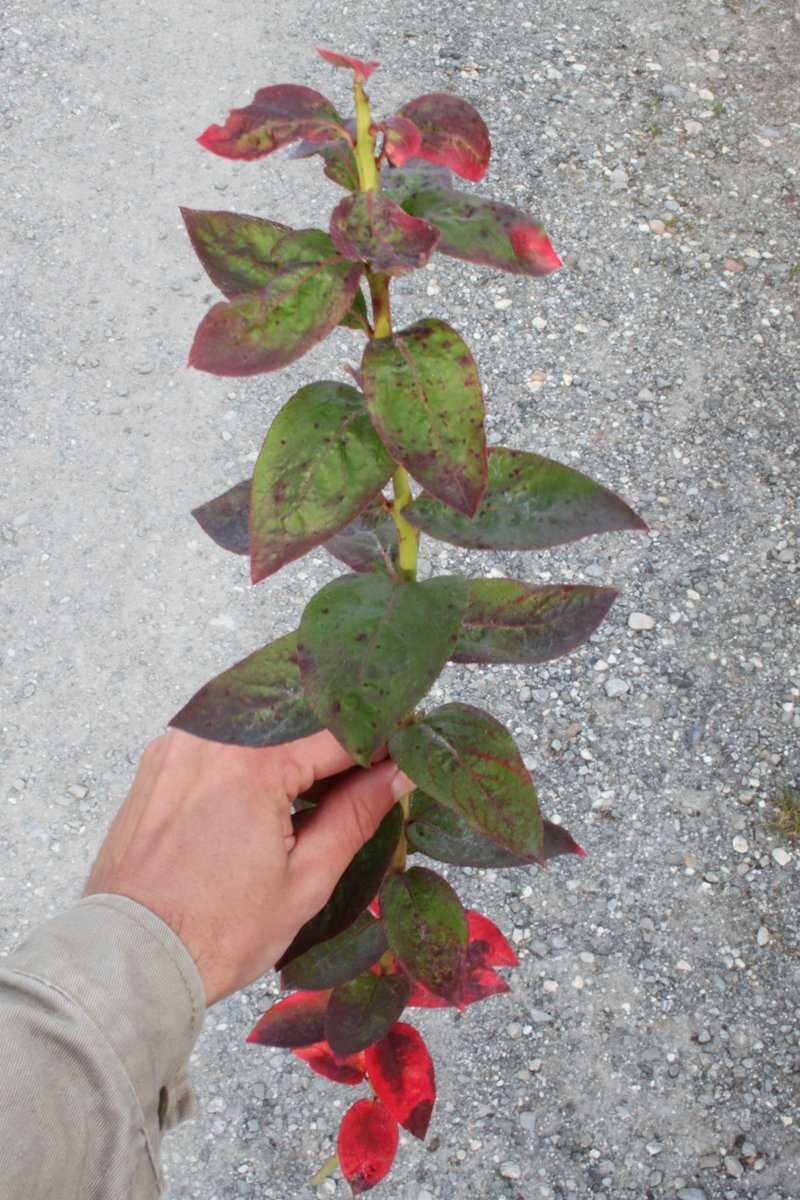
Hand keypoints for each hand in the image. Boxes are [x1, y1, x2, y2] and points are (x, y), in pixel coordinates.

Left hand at [84, 728, 411, 1004]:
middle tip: (371, 770)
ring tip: (323, 783)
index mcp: (252, 762)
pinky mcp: (160, 761)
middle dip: (338, 738)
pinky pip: (221, 737)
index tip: (405, 755)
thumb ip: (356, 815)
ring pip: (259, 722)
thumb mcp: (305, 880)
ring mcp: (179, 745)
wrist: (130, 960)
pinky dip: (252, 752)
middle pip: (298, 716)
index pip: (339, 732)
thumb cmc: (215, 932)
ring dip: (295, 742)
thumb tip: (398, 774)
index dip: (381, 744)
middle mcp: (211, 737)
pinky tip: (271, 787)